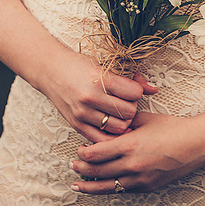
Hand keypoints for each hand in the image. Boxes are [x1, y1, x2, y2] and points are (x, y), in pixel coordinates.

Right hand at [38, 51, 157, 142]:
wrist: (50, 71)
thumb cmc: (80, 66)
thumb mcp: (106, 66)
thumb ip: (132, 79)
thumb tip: (154, 89)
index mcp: (101, 79)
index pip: (134, 94)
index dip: (137, 92)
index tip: (131, 89)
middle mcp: (91, 98)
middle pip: (128, 112)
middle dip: (131, 108)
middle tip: (125, 102)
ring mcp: (83, 113)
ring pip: (118, 128)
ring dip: (122, 122)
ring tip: (117, 113)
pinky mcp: (76, 125)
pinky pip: (101, 139)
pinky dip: (110, 135)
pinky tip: (110, 125)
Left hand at [70, 109, 204, 193]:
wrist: (197, 143)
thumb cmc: (173, 127)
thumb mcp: (147, 119)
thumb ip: (126, 123)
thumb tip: (110, 125)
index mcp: (130, 145)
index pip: (96, 154)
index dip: (84, 153)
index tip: (80, 149)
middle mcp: (132, 165)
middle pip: (97, 171)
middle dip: (82, 168)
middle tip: (73, 165)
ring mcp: (139, 179)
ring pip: (107, 186)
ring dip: (90, 186)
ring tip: (77, 185)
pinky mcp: (147, 187)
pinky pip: (123, 190)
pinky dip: (110, 188)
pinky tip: (103, 186)